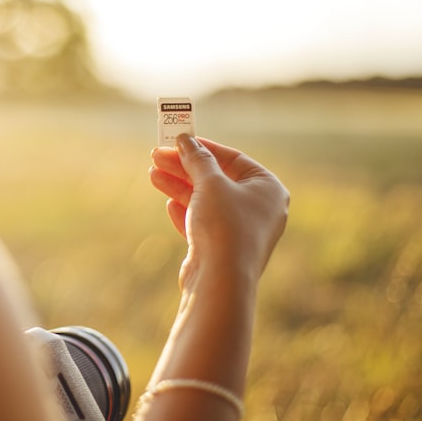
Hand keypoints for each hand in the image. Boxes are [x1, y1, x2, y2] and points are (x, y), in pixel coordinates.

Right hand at [149, 135, 287, 288]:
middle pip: (217, 179)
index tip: (179, 140)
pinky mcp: (222, 249)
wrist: (221, 281)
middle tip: (157, 155)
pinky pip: (203, 223)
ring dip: (179, 186)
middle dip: (185, 167)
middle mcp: (259, 209)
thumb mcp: (210, 182)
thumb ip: (197, 158)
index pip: (234, 159)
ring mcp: (241, 230)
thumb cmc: (224, 225)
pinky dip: (186, 211)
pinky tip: (169, 204)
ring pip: (206, 201)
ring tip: (153, 174)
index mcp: (268, 189)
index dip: (204, 148)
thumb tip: (185, 139)